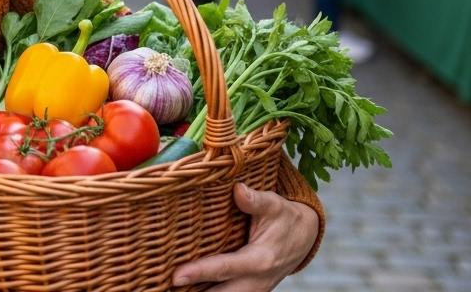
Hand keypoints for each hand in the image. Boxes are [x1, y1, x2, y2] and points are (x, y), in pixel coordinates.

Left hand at [172, 183, 317, 290]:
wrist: (304, 237)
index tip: (176, 276)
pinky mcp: (249, 291)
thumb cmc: (285, 218)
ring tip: (169, 290)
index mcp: (259, 260)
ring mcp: (253, 289)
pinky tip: (188, 288)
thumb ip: (255, 201)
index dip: (200, 272)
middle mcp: (256, 281)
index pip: (225, 268)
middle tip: (166, 288)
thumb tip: (238, 189)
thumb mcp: (274, 205)